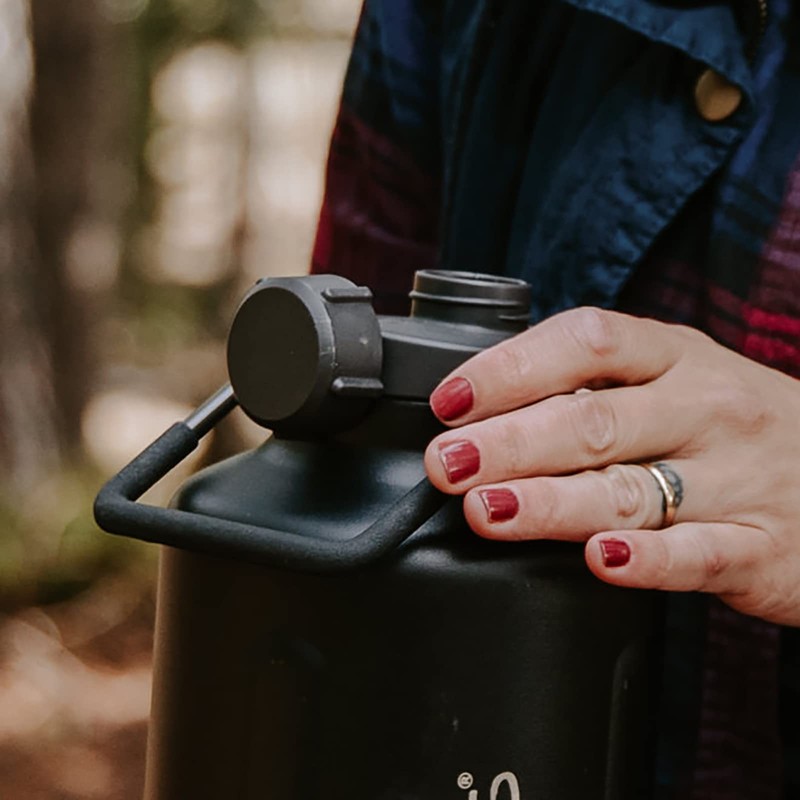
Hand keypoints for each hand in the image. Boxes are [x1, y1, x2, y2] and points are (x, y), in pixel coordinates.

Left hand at [423, 307, 799, 625]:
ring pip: (632, 489)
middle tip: (448, 464)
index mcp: (676, 356)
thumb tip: (484, 413)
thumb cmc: (731, 424)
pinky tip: (600, 558)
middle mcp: (707, 407)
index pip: (587, 342)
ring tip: (489, 510)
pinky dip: (646, 559)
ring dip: (550, 502)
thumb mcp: (676, 379)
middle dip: (509, 443)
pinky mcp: (761, 547)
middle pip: (594, 420)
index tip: (451, 399)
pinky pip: (697, 553)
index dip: (511, 368)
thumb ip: (595, 387)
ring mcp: (739, 477)